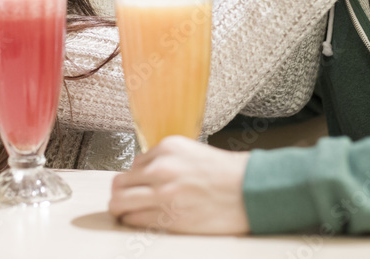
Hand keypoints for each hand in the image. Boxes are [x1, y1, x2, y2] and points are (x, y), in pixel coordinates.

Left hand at [109, 136, 251, 234]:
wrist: (251, 190)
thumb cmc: (228, 173)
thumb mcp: (193, 152)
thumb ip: (168, 159)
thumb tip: (146, 173)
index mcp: (168, 148)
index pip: (134, 164)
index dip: (138, 178)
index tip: (143, 186)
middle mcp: (161, 168)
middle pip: (119, 183)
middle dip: (121, 193)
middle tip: (126, 201)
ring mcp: (163, 194)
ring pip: (119, 202)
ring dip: (121, 209)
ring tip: (128, 213)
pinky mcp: (169, 217)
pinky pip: (134, 220)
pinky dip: (134, 222)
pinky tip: (144, 221)